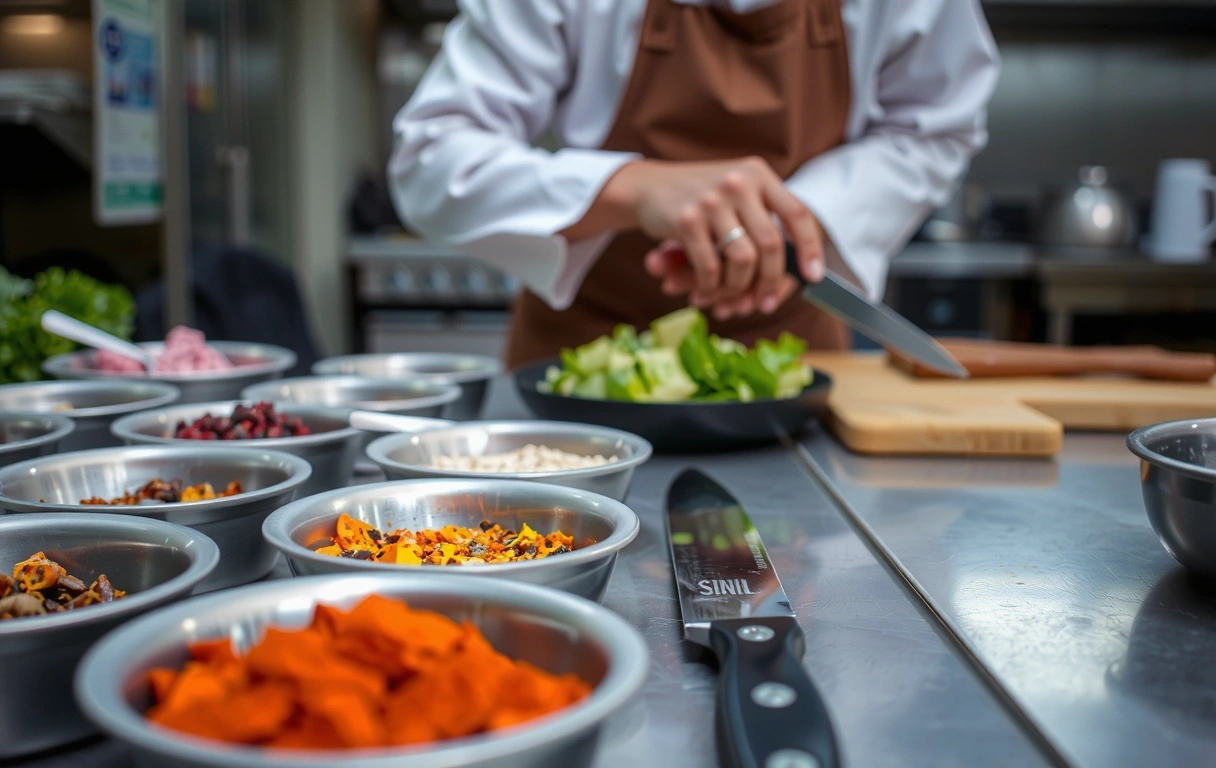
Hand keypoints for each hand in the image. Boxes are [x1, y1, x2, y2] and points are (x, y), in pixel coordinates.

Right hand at [562, 156, 825, 317]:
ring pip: (743, 261)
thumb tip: (798, 269)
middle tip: (765, 302)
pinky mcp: (687, 220)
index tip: (814, 276)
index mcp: (758, 174)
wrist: (649, 186)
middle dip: (770, 281)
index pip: (797, 214)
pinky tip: (704, 292)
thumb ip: (764, 215)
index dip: (809, 248)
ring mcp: (712, 200)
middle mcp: (738, 182)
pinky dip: (710, 287)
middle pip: (771, 245)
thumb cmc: (700, 197)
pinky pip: (710, 268)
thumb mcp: (737, 191)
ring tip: (728, 295)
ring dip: (737, 287)